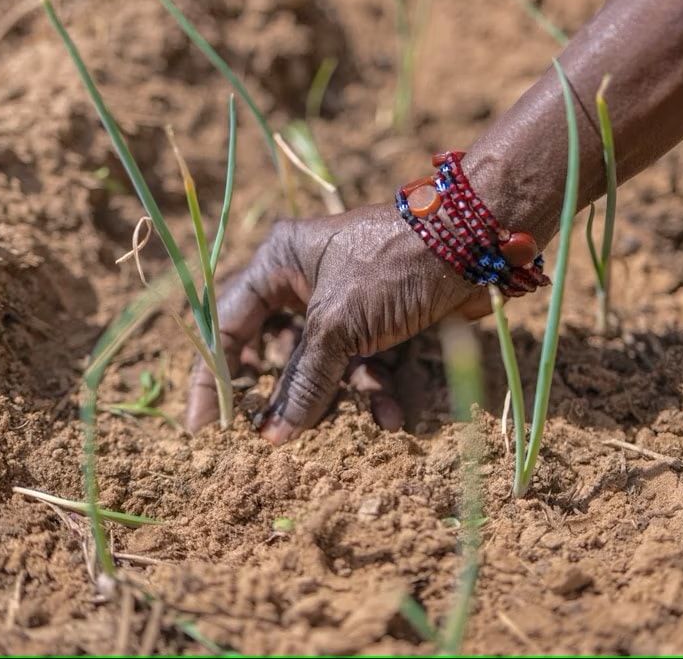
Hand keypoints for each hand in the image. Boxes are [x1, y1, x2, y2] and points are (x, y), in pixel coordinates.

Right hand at [185, 202, 503, 443]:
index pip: (229, 325)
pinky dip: (379, 387)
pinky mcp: (379, 321)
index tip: (204, 428)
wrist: (479, 243)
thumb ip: (304, 380)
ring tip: (375, 420)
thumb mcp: (339, 323)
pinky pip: (365, 362)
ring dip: (348, 395)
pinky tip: (395, 413)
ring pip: (327, 364)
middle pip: (281, 352)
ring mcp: (344, 302)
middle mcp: (305, 281)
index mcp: (280, 263)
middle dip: (291, 395)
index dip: (214, 377)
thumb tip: (272, 435)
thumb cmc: (395, 267)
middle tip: (276, 439)